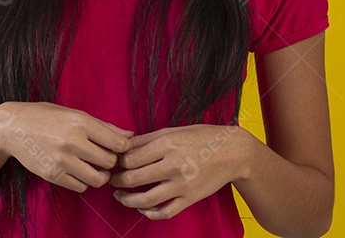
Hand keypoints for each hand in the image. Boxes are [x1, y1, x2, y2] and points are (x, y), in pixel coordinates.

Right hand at [0, 101, 133, 192]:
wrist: (13, 128)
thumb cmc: (47, 117)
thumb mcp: (75, 114)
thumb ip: (104, 126)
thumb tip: (130, 136)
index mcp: (81, 122)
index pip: (118, 144)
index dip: (123, 148)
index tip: (117, 147)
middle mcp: (73, 142)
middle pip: (109, 162)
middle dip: (110, 161)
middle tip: (104, 156)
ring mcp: (62, 161)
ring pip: (98, 179)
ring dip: (99, 175)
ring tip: (93, 166)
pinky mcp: (53, 175)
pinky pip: (81, 187)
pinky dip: (84, 181)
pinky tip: (78, 170)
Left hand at [109, 123, 250, 219]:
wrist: (232, 152)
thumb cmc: (202, 137)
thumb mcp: (173, 131)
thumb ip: (147, 139)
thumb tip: (124, 146)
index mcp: (167, 145)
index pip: (130, 158)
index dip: (117, 162)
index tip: (114, 162)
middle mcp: (173, 165)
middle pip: (133, 179)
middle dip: (117, 181)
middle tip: (112, 179)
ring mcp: (182, 185)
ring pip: (145, 200)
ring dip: (127, 200)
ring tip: (120, 195)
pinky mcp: (190, 198)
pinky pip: (164, 212)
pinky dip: (149, 213)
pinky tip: (141, 207)